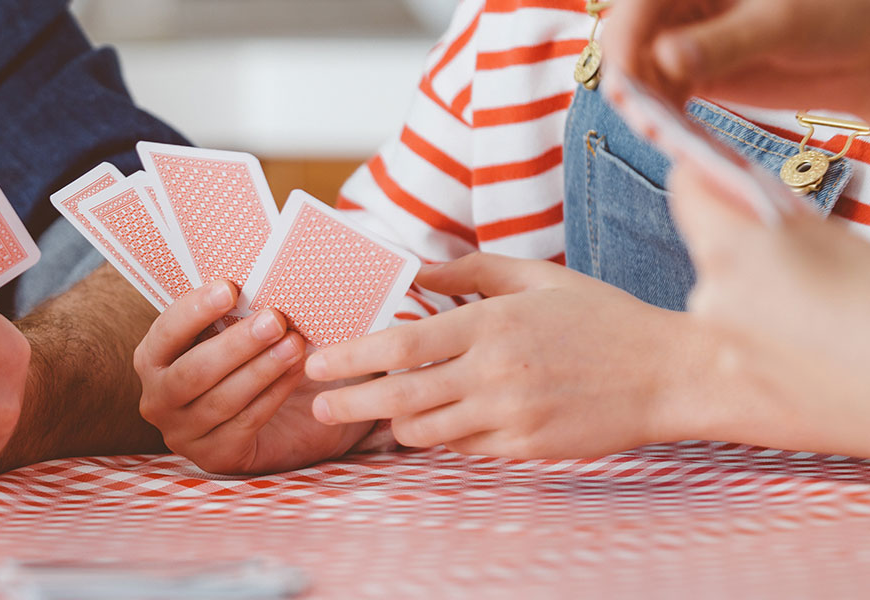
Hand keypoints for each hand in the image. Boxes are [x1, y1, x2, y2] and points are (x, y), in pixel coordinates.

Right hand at [133, 280, 369, 473]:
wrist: (283, 416)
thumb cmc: (250, 361)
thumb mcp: (235, 333)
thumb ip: (233, 313)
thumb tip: (257, 276)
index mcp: (153, 360)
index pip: (166, 332)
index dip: (195, 310)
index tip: (230, 288)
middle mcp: (158, 399)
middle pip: (193, 371)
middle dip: (236, 344)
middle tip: (275, 319)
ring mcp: (183, 433)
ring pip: (221, 400)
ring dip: (261, 369)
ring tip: (294, 344)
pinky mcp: (215, 457)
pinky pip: (244, 424)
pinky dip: (273, 395)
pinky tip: (296, 372)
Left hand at [304, 254, 702, 458]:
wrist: (670, 373)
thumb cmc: (602, 318)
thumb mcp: (538, 278)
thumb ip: (473, 271)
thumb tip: (418, 269)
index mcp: (492, 325)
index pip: (402, 346)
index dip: (352, 358)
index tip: (317, 362)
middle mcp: (495, 374)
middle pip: (400, 397)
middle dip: (350, 403)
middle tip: (318, 404)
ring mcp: (511, 416)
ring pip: (426, 432)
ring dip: (395, 425)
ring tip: (378, 416)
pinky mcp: (527, 448)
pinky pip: (465, 449)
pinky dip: (443, 438)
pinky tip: (438, 425)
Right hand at [603, 0, 869, 117]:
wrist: (861, 50)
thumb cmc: (836, 15)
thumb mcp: (783, 23)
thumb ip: (727, 41)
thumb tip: (666, 58)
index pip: (639, 5)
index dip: (623, 42)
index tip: (623, 83)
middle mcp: (682, 8)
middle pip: (631, 42)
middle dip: (629, 81)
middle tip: (643, 119)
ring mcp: (683, 42)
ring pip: (640, 72)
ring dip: (642, 104)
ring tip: (659, 133)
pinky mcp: (692, 74)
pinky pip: (660, 94)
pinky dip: (661, 115)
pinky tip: (673, 133)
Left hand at [664, 160, 869, 454]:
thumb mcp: (848, 241)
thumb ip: (789, 217)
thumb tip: (752, 192)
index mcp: (736, 248)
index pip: (690, 184)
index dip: (714, 174)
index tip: (735, 174)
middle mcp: (712, 296)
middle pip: (717, 245)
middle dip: (756, 243)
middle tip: (819, 257)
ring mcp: (725, 347)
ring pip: (734, 294)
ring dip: (770, 291)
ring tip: (836, 306)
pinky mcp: (744, 382)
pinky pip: (749, 338)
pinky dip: (779, 333)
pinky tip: (830, 340)